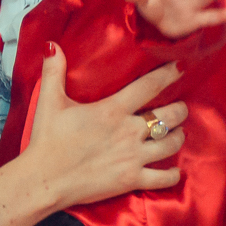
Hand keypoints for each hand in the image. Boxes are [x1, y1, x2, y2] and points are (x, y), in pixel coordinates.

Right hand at [18, 42, 185, 214]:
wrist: (45, 179)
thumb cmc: (47, 141)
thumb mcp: (49, 102)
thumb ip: (54, 71)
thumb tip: (52, 45)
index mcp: (112, 110)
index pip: (149, 86)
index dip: (168, 74)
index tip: (181, 67)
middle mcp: (128, 132)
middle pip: (169, 116)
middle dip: (179, 110)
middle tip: (180, 107)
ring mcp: (133, 157)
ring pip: (171, 144)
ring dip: (178, 136)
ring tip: (179, 132)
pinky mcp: (131, 180)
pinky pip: (163, 178)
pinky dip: (172, 174)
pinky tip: (174, 170)